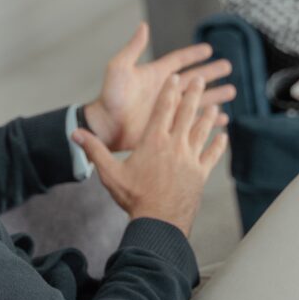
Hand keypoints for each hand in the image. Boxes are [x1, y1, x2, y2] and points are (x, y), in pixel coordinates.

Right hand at [71, 76, 228, 235]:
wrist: (159, 221)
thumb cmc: (133, 197)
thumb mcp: (110, 173)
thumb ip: (94, 150)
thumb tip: (74, 133)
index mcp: (154, 141)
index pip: (163, 109)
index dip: (169, 90)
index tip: (175, 77)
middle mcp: (175, 145)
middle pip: (186, 113)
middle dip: (193, 94)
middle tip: (200, 79)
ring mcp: (190, 159)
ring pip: (202, 131)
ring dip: (209, 116)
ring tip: (215, 105)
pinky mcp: (200, 173)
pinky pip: (212, 155)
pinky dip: (218, 145)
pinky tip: (224, 136)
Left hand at [84, 22, 235, 151]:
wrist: (107, 127)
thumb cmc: (110, 98)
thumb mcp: (120, 68)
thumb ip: (133, 48)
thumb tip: (143, 25)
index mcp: (156, 75)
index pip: (178, 60)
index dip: (193, 54)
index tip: (209, 49)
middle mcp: (165, 91)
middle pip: (194, 79)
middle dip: (211, 73)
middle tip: (228, 66)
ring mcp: (169, 109)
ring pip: (198, 100)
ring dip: (215, 95)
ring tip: (232, 91)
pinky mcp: (170, 126)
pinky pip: (194, 122)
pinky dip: (208, 120)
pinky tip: (221, 119)